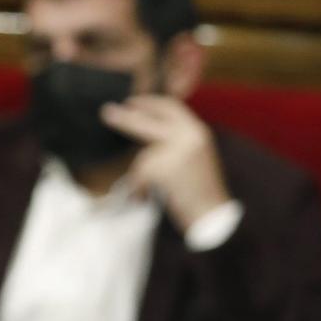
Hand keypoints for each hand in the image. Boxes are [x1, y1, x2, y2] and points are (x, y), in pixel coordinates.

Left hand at [102, 96, 231, 232]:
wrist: (213, 217)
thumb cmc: (203, 194)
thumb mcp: (195, 158)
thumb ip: (177, 142)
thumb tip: (148, 138)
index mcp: (198, 131)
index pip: (170, 106)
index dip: (149, 104)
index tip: (132, 103)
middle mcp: (190, 135)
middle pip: (149, 122)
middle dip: (126, 119)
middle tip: (106, 112)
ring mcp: (179, 150)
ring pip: (144, 156)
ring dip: (140, 175)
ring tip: (145, 192)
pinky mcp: (167, 168)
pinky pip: (142, 174)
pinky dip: (139, 188)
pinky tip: (144, 198)